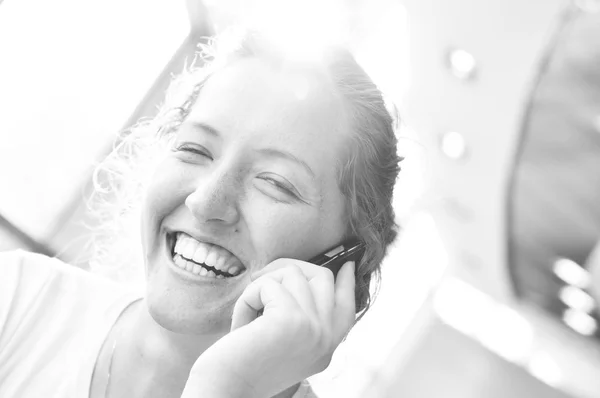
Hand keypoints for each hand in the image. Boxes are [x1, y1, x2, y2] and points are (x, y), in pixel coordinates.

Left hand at [182, 259, 355, 397]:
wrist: (225, 390)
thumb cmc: (245, 366)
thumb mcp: (285, 344)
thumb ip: (304, 320)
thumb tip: (306, 279)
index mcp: (326, 349)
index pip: (347, 307)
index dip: (347, 283)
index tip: (346, 266)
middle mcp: (326, 339)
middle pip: (323, 277)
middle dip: (288, 267)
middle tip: (261, 277)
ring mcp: (313, 328)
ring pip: (292, 273)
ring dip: (261, 285)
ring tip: (248, 312)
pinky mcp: (291, 319)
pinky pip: (268, 284)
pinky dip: (248, 298)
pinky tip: (241, 323)